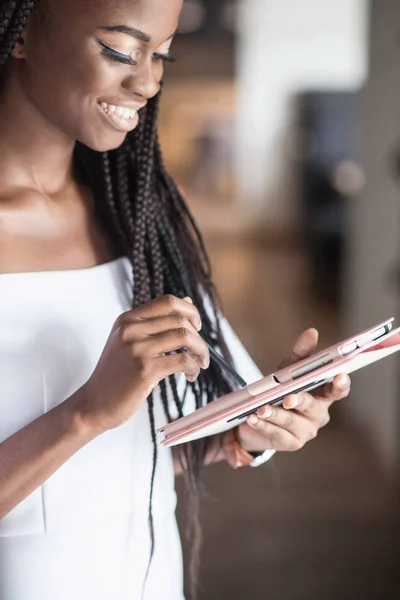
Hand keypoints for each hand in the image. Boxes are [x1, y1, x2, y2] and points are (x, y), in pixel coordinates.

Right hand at [75, 295, 208, 434]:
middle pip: (180, 319)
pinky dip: (193, 367)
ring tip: (199, 364)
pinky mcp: (145, 370)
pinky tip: (190, 375)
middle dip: (198, 336)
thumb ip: (155, 322)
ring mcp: (137, 349)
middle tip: (200, 353)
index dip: (190, 311)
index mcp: (128, 319)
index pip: (168, 301)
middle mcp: (131, 329)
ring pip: (185, 337)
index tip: (196, 327)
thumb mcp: (129, 341)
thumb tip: (187, 300)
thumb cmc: (115, 374)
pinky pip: (182, 360)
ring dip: (200, 351)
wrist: (94, 404)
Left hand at [238, 328, 350, 452]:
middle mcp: (318, 414)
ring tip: (260, 409)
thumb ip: (300, 353)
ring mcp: (306, 431)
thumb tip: (311, 332)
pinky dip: (264, 425)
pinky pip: (278, 434)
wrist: (256, 415)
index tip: (340, 376)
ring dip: (275, 414)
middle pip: (313, 406)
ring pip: (292, 422)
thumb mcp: (287, 370)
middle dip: (300, 400)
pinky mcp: (290, 443)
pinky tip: (252, 418)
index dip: (341, 385)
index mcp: (323, 395)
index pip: (337, 391)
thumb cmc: (279, 389)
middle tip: (288, 398)